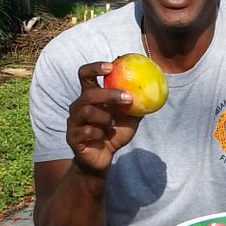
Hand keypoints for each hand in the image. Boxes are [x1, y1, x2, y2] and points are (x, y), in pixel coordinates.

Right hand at [66, 61, 141, 175]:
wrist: (102, 158)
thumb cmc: (114, 134)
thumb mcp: (129, 118)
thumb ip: (136, 104)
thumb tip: (153, 89)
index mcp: (90, 97)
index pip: (86, 75)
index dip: (95, 68)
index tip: (110, 67)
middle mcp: (79, 106)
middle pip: (89, 93)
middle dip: (109, 94)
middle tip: (127, 97)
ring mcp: (73, 121)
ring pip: (87, 112)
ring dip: (105, 117)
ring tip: (112, 125)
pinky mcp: (72, 137)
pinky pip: (86, 131)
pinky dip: (99, 133)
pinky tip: (104, 137)